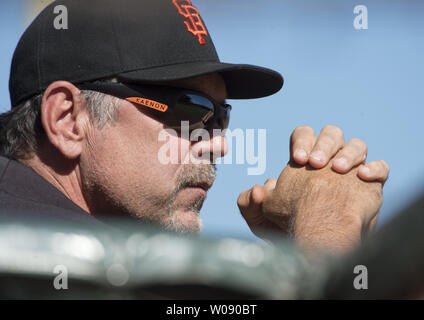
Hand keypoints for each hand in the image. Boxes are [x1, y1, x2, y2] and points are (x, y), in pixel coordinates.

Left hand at [237, 125, 388, 250]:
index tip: (299, 160)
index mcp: (306, 162)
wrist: (319, 245)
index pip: (304, 134)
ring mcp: (351, 171)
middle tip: (316, 164)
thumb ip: (250, 202)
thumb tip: (257, 189)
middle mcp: (328, 162)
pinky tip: (362, 177)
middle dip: (324, 144)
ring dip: (349, 153)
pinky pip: (381, 167)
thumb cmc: (290, 229)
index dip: (302, 141)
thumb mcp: (263, 217)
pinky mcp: (371, 185)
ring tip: (339, 170)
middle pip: (332, 133)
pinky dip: (375, 168)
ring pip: (357, 145)